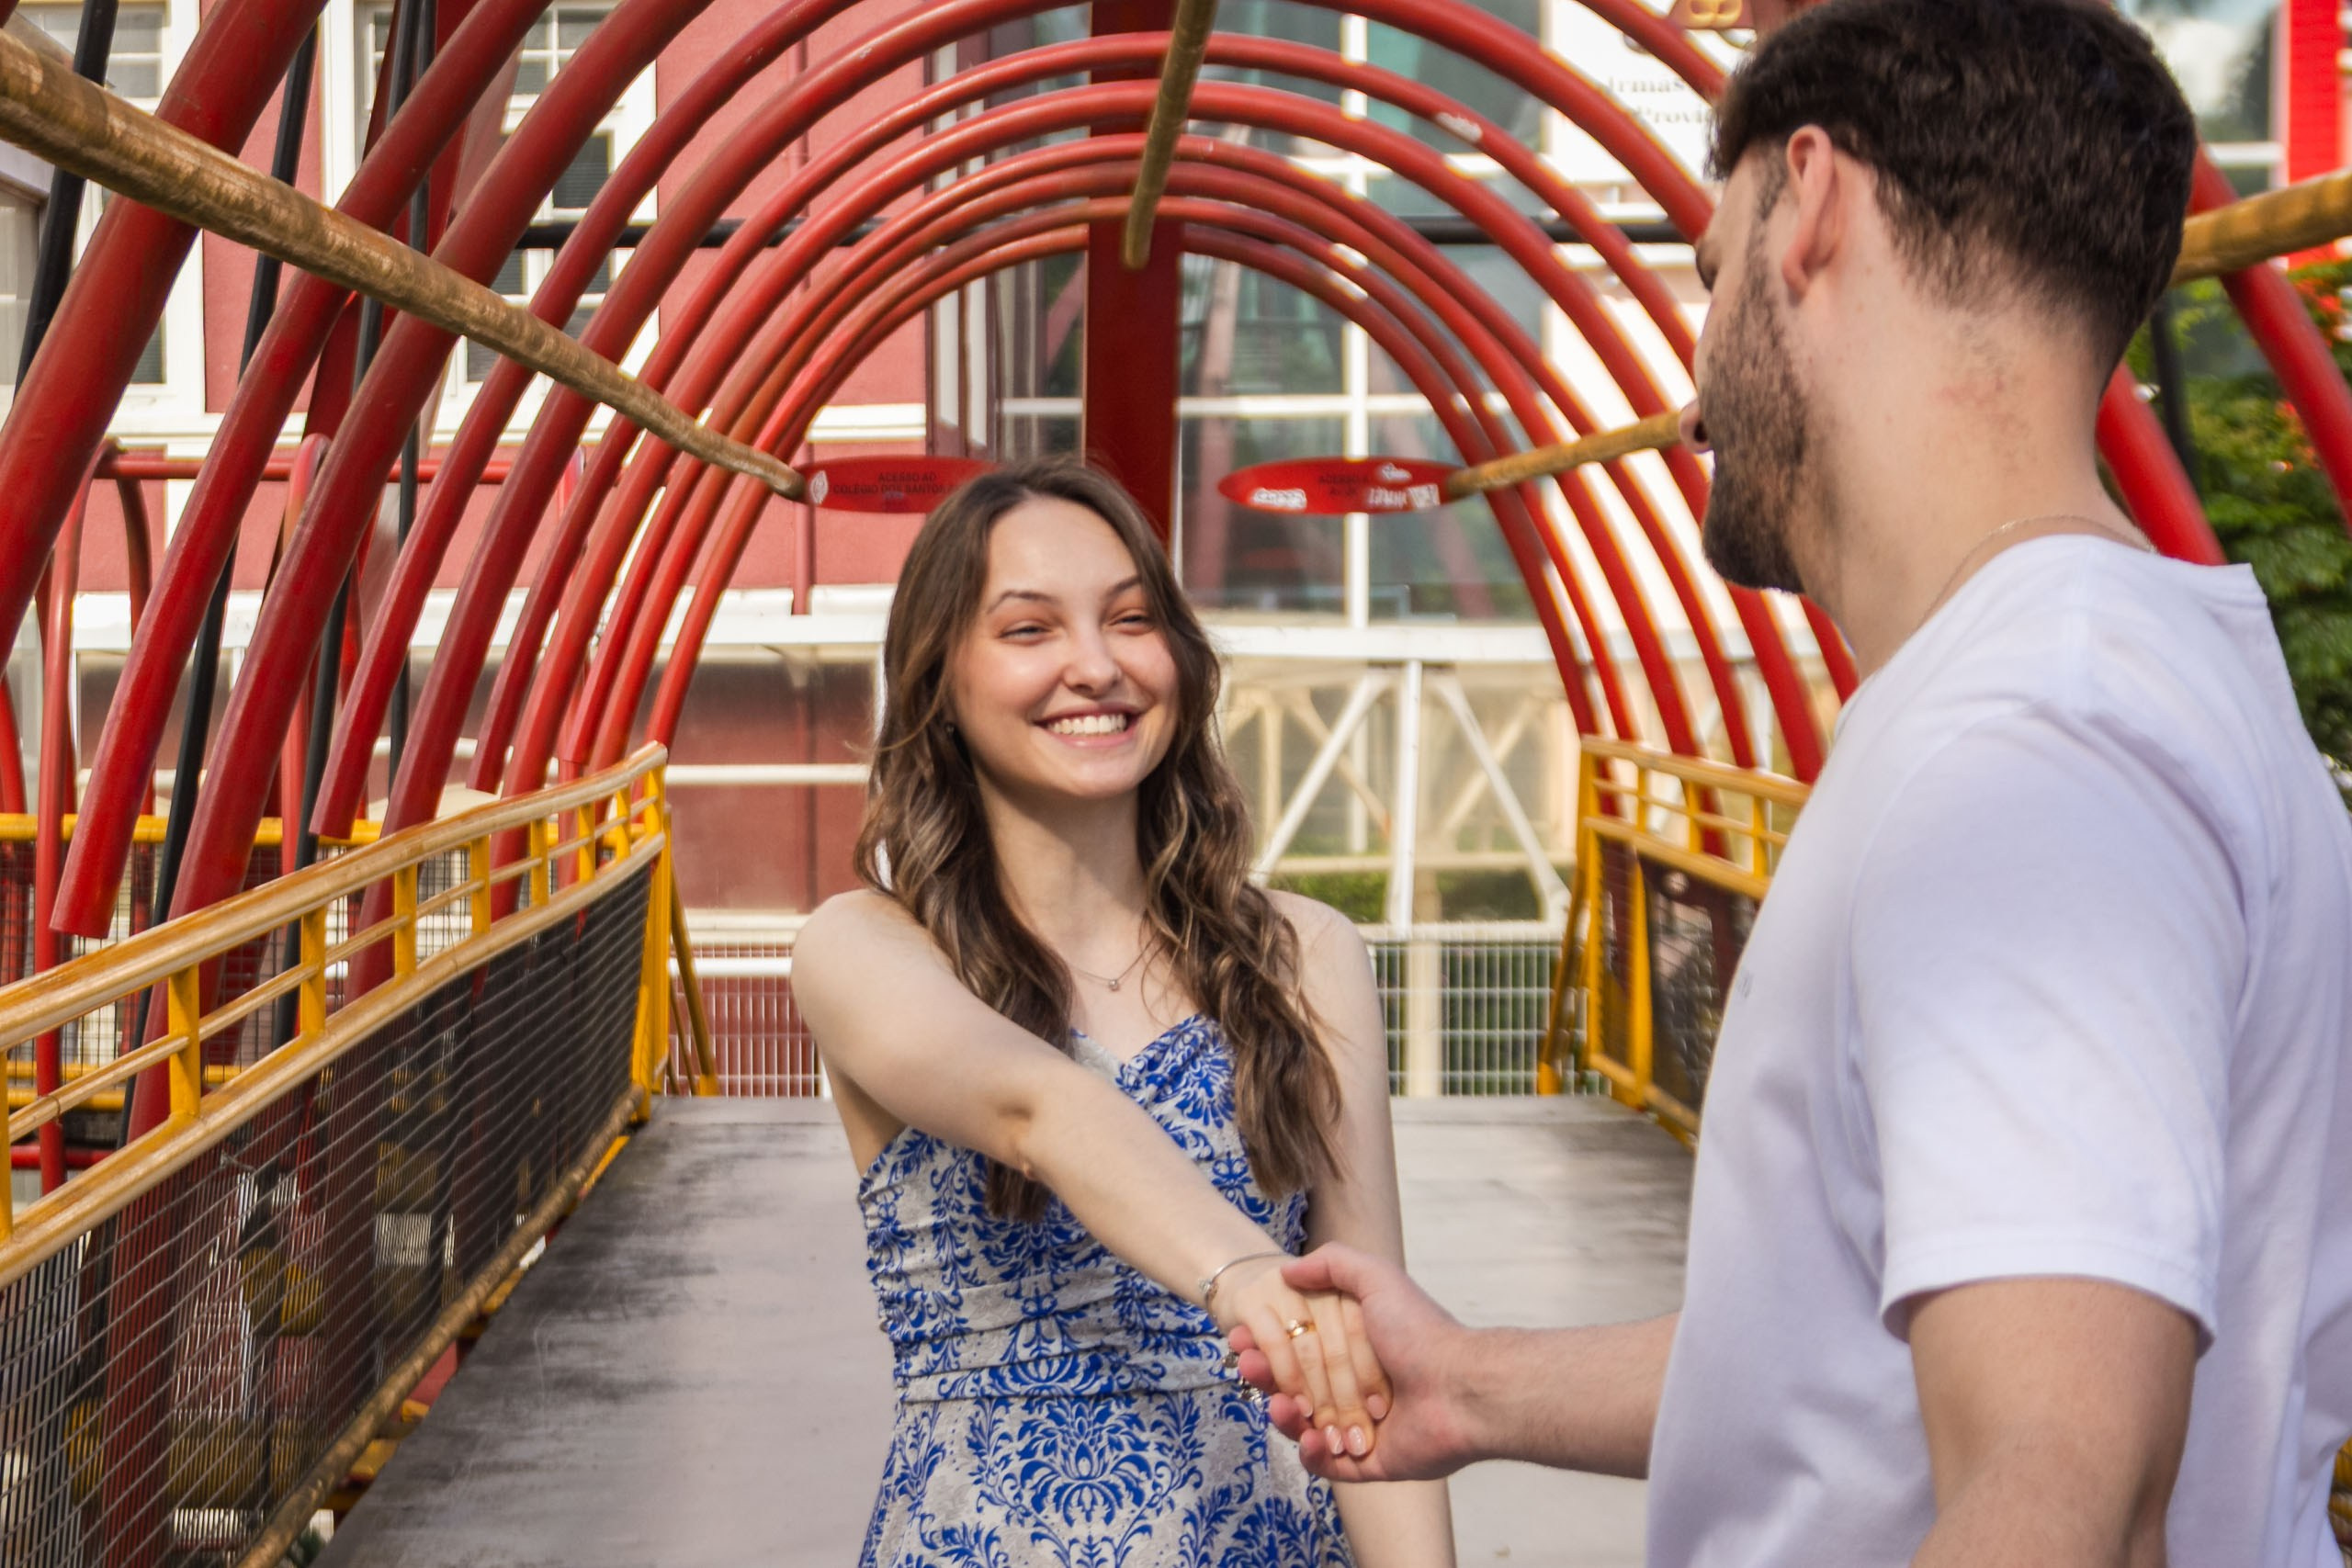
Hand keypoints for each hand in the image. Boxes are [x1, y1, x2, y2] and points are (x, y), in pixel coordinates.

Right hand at [1230, 1243, 1476, 1481]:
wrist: (1461, 1389)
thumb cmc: (1421, 1333)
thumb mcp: (1377, 1280)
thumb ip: (1334, 1264)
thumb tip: (1288, 1269)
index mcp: (1355, 1349)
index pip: (1297, 1349)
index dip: (1266, 1345)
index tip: (1240, 1341)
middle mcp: (1355, 1387)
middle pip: (1295, 1387)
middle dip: (1267, 1379)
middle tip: (1248, 1369)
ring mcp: (1360, 1428)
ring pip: (1305, 1428)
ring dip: (1285, 1418)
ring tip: (1281, 1406)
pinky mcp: (1369, 1463)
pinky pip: (1329, 1465)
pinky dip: (1313, 1454)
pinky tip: (1311, 1437)